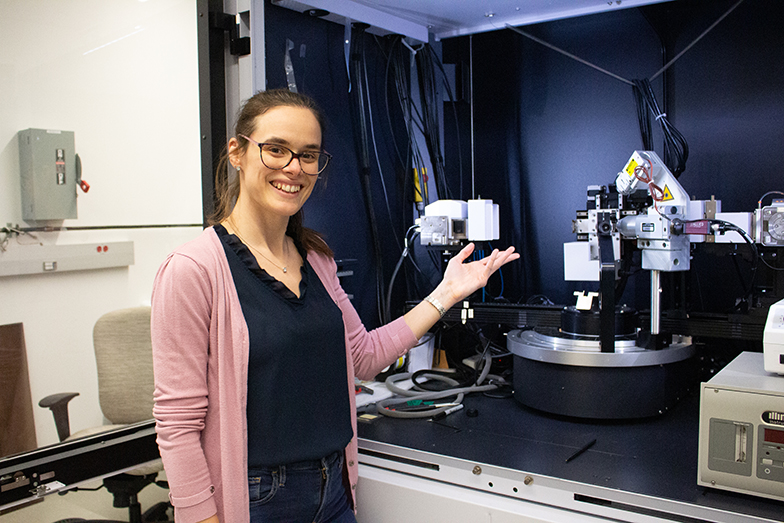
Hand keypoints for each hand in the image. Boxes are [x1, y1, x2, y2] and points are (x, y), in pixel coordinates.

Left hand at [403, 242, 518, 339]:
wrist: (449, 288)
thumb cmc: (451, 278)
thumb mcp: (457, 260)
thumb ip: (465, 252)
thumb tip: (471, 245)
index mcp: (475, 266)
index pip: (489, 259)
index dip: (497, 254)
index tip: (504, 251)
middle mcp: (480, 271)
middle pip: (496, 261)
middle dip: (506, 256)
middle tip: (514, 251)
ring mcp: (482, 275)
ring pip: (496, 264)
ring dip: (504, 257)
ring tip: (511, 252)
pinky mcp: (482, 279)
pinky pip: (489, 267)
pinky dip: (493, 260)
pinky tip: (496, 253)